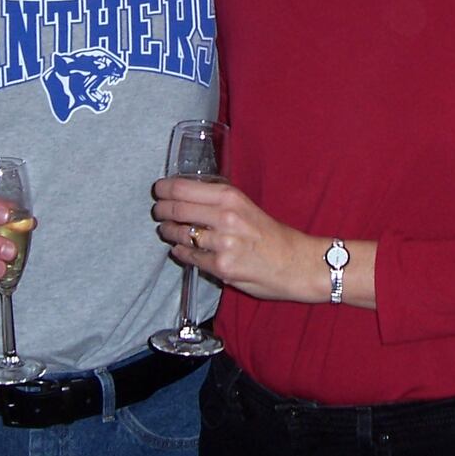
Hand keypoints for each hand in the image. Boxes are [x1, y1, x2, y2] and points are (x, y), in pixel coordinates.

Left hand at [151, 176, 317, 301]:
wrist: (296, 264)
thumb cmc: (272, 235)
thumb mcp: (246, 206)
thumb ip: (219, 201)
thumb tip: (187, 195)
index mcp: (230, 197)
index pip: (182, 188)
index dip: (164, 189)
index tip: (158, 190)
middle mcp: (224, 218)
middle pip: (176, 210)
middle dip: (162, 211)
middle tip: (158, 211)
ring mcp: (222, 244)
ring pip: (180, 235)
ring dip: (169, 233)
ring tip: (168, 231)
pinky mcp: (221, 267)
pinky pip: (190, 257)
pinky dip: (181, 252)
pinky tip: (181, 249)